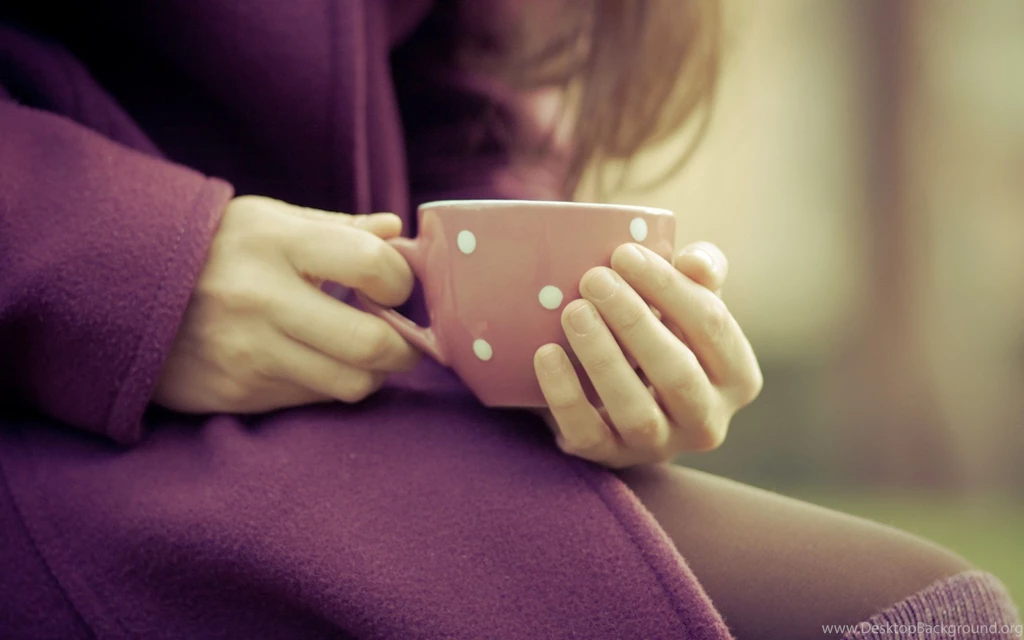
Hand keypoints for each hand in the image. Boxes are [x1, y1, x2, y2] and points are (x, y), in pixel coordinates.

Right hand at [154, 196, 420, 413]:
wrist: (119, 292)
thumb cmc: (213, 249)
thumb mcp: (268, 221)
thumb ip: (338, 228)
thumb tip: (397, 231)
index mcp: (274, 243)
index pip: (373, 266)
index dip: (401, 281)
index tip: (395, 285)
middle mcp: (261, 300)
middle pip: (372, 345)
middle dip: (402, 347)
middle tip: (399, 338)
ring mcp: (247, 353)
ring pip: (351, 385)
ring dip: (369, 372)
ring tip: (357, 352)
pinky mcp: (236, 395)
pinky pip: (312, 400)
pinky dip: (326, 385)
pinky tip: (312, 362)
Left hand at [533, 242, 761, 467]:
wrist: (619, 389)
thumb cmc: (662, 330)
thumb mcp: (687, 301)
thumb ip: (700, 273)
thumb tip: (695, 263)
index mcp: (738, 376)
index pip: (711, 325)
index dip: (669, 286)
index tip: (624, 253)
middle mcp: (708, 421)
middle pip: (677, 373)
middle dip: (633, 322)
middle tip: (593, 279)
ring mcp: (660, 446)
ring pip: (637, 412)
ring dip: (603, 358)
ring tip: (573, 311)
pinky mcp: (611, 457)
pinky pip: (587, 434)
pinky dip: (565, 394)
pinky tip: (546, 353)